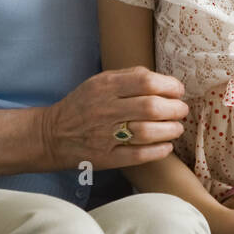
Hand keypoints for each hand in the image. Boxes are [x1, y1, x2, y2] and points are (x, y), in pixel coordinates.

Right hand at [40, 66, 187, 170]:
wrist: (52, 135)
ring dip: (170, 130)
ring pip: (147, 132)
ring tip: (177, 128)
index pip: (146, 81)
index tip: (178, 91)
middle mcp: (105, 109)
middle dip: (175, 109)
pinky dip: (158, 151)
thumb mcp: (99, 81)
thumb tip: (164, 80)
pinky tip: (166, 146)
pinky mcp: (106, 157)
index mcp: (105, 86)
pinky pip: (138, 156)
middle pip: (151, 107)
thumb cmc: (83, 104)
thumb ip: (129, 76)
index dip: (169, 86)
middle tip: (182, 110)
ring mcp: (105, 135)